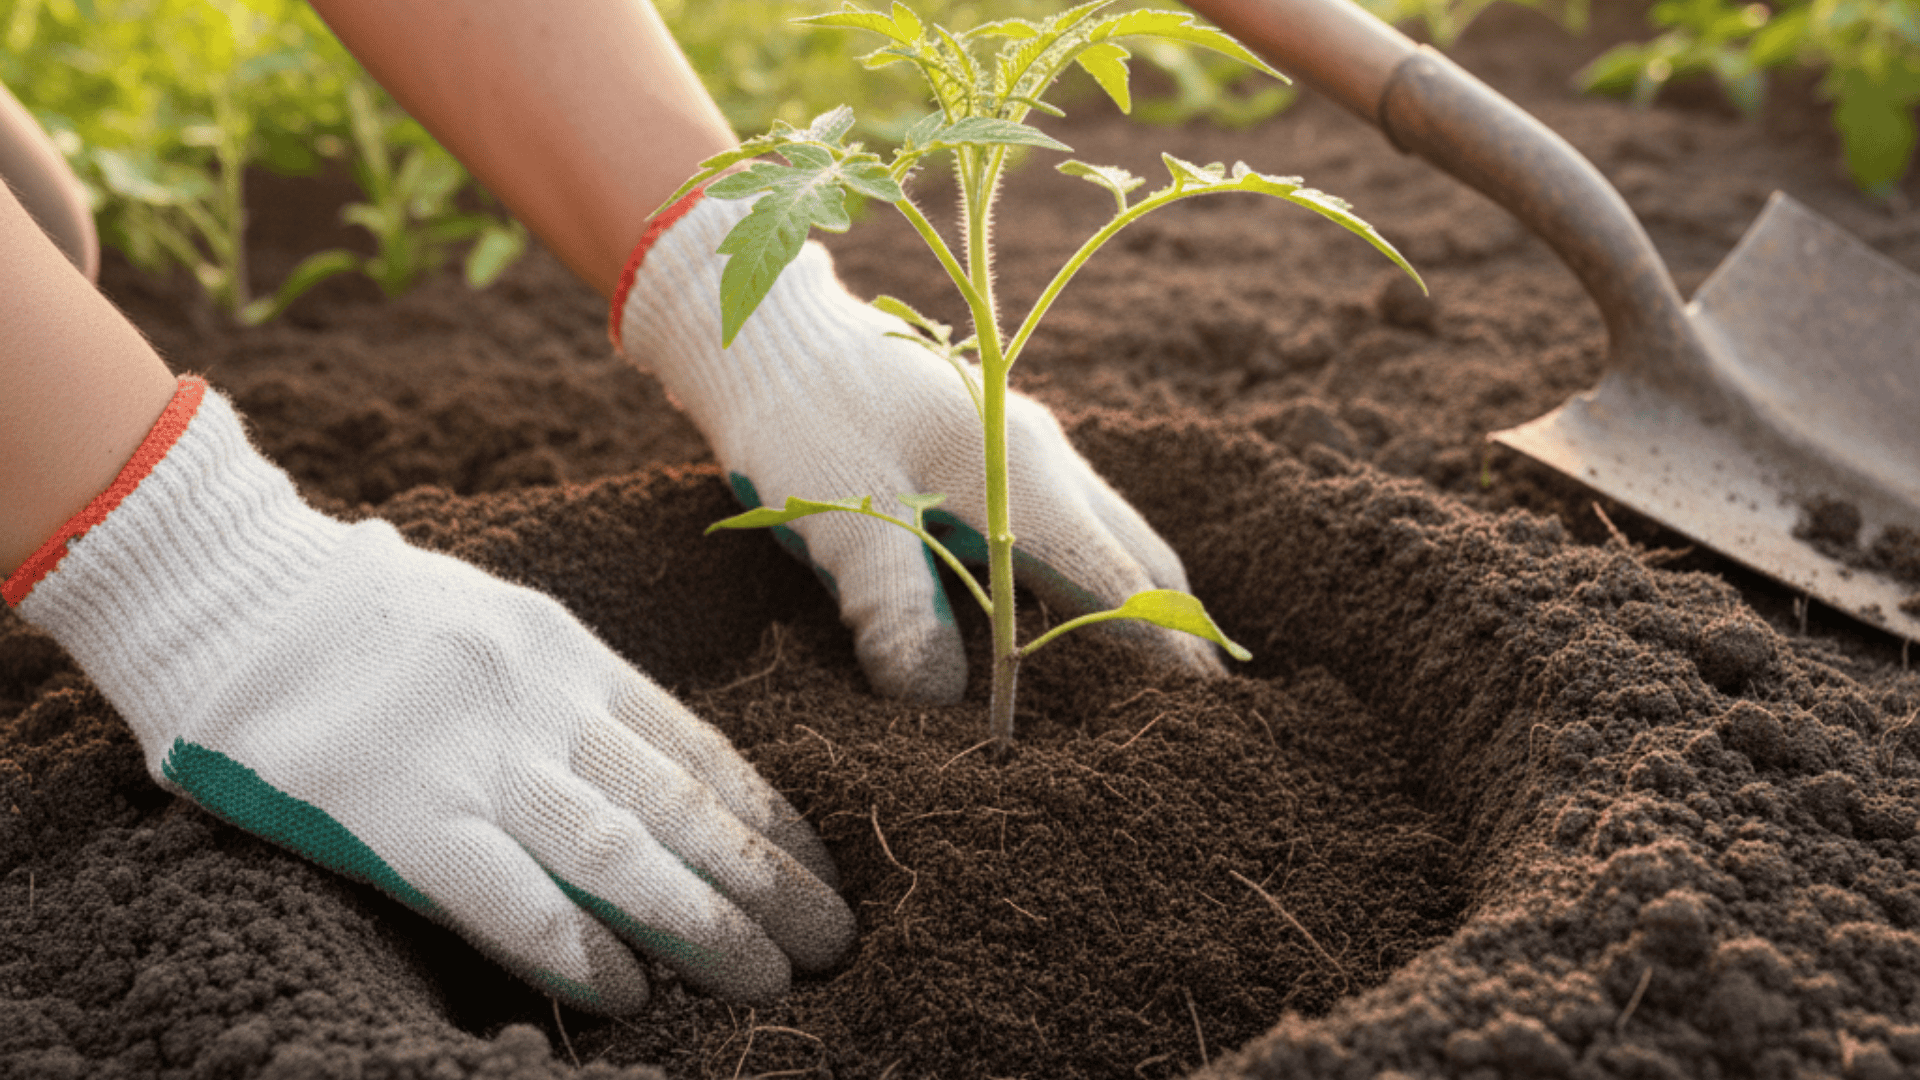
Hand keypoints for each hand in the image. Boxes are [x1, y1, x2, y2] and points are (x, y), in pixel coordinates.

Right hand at [7, 379, 852, 1012]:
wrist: (227, 584)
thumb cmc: (365, 616)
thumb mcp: (494, 624)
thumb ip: (568, 694)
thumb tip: (655, 780)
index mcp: (567, 651)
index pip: (697, 749)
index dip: (769, 817)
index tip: (822, 868)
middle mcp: (538, 700)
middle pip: (680, 806)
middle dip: (765, 880)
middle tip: (831, 941)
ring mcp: (470, 753)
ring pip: (618, 852)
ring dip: (703, 922)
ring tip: (769, 977)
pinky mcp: (391, 809)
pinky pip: (502, 893)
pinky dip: (572, 947)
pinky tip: (628, 991)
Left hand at [617, 192, 1224, 702]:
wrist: (773, 333)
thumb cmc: (800, 418)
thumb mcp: (837, 516)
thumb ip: (892, 605)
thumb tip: (938, 702)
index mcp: (1020, 474)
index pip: (1117, 581)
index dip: (1163, 653)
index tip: (1205, 717)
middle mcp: (1045, 457)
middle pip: (1141, 559)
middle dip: (1175, 635)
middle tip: (1197, 718)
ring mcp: (1029, 449)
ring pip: (1115, 538)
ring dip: (1138, 606)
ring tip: (1155, 686)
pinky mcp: (1001, 453)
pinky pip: (1077, 525)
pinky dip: (1097, 579)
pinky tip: (1072, 624)